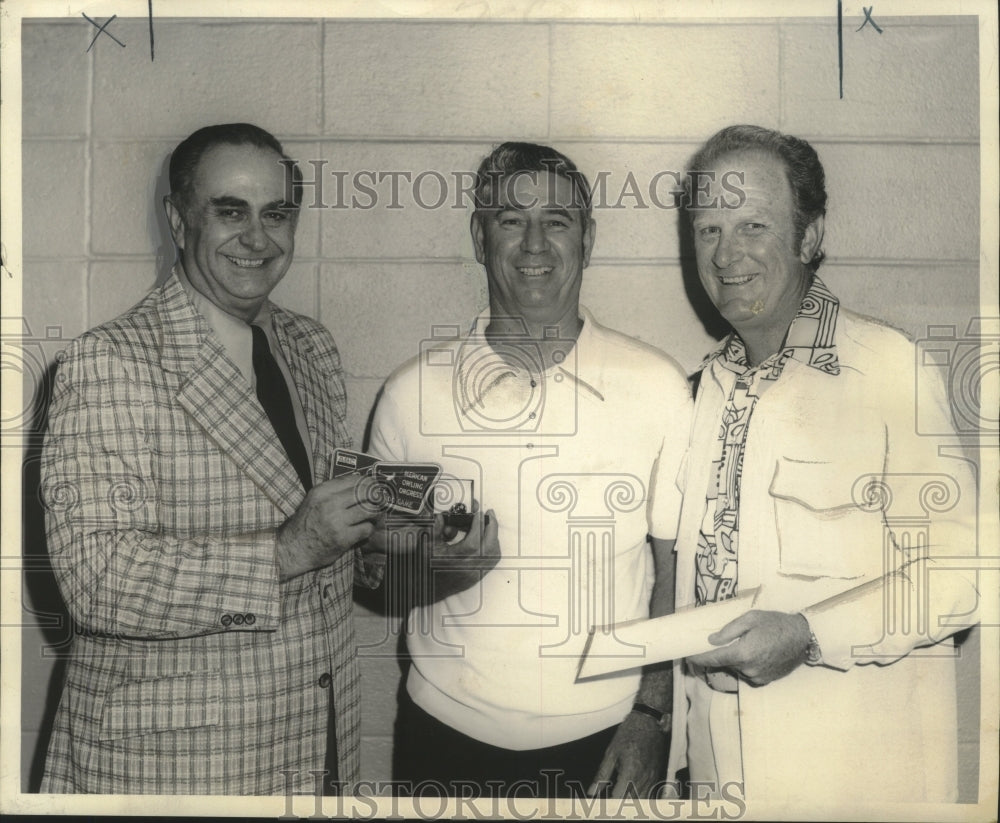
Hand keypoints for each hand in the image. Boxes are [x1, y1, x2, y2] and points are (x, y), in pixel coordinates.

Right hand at [276, 474, 377, 579]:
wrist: (292, 548)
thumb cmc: (306, 524)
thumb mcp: (315, 500)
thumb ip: (334, 491)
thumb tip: (360, 483)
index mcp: (323, 491)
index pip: (355, 479)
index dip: (369, 483)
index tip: (374, 488)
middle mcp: (329, 503)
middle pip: (365, 492)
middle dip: (376, 496)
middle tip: (379, 502)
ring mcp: (336, 521)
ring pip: (369, 509)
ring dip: (375, 513)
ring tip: (372, 516)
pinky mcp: (342, 538)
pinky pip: (366, 528)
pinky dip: (368, 529)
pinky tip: (363, 530)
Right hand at [419, 509, 499, 602]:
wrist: (424, 589)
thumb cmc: (425, 567)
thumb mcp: (426, 544)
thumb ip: (436, 528)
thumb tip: (445, 516)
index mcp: (453, 561)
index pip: (473, 542)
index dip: (478, 525)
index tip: (478, 512)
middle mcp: (466, 569)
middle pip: (489, 547)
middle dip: (491, 527)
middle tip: (489, 513)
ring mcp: (473, 575)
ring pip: (493, 554)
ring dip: (493, 536)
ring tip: (488, 524)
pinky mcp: (477, 577)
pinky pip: (492, 561)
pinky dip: (493, 547)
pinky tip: (487, 538)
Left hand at [588, 710, 668, 797]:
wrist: (649, 722)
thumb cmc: (629, 733)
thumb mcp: (611, 752)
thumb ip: (602, 775)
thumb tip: (592, 791)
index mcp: (630, 773)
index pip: (619, 799)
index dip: (610, 805)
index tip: (603, 806)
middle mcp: (644, 778)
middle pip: (633, 803)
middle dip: (621, 804)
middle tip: (610, 804)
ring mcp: (653, 778)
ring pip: (643, 800)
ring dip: (632, 802)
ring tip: (621, 797)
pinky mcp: (657, 775)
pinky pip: (650, 793)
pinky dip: (641, 796)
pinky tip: (633, 793)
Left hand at [687, 610, 810, 685]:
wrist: (802, 637)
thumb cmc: (775, 623)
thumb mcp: (750, 619)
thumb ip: (729, 630)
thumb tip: (711, 640)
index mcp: (743, 653)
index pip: (714, 659)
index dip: (699, 659)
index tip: (688, 657)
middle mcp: (748, 669)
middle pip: (725, 664)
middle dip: (720, 654)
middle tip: (719, 642)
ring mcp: (757, 677)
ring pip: (736, 668)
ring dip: (735, 659)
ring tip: (746, 644)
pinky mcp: (765, 680)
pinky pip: (748, 673)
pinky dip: (746, 664)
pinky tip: (755, 652)